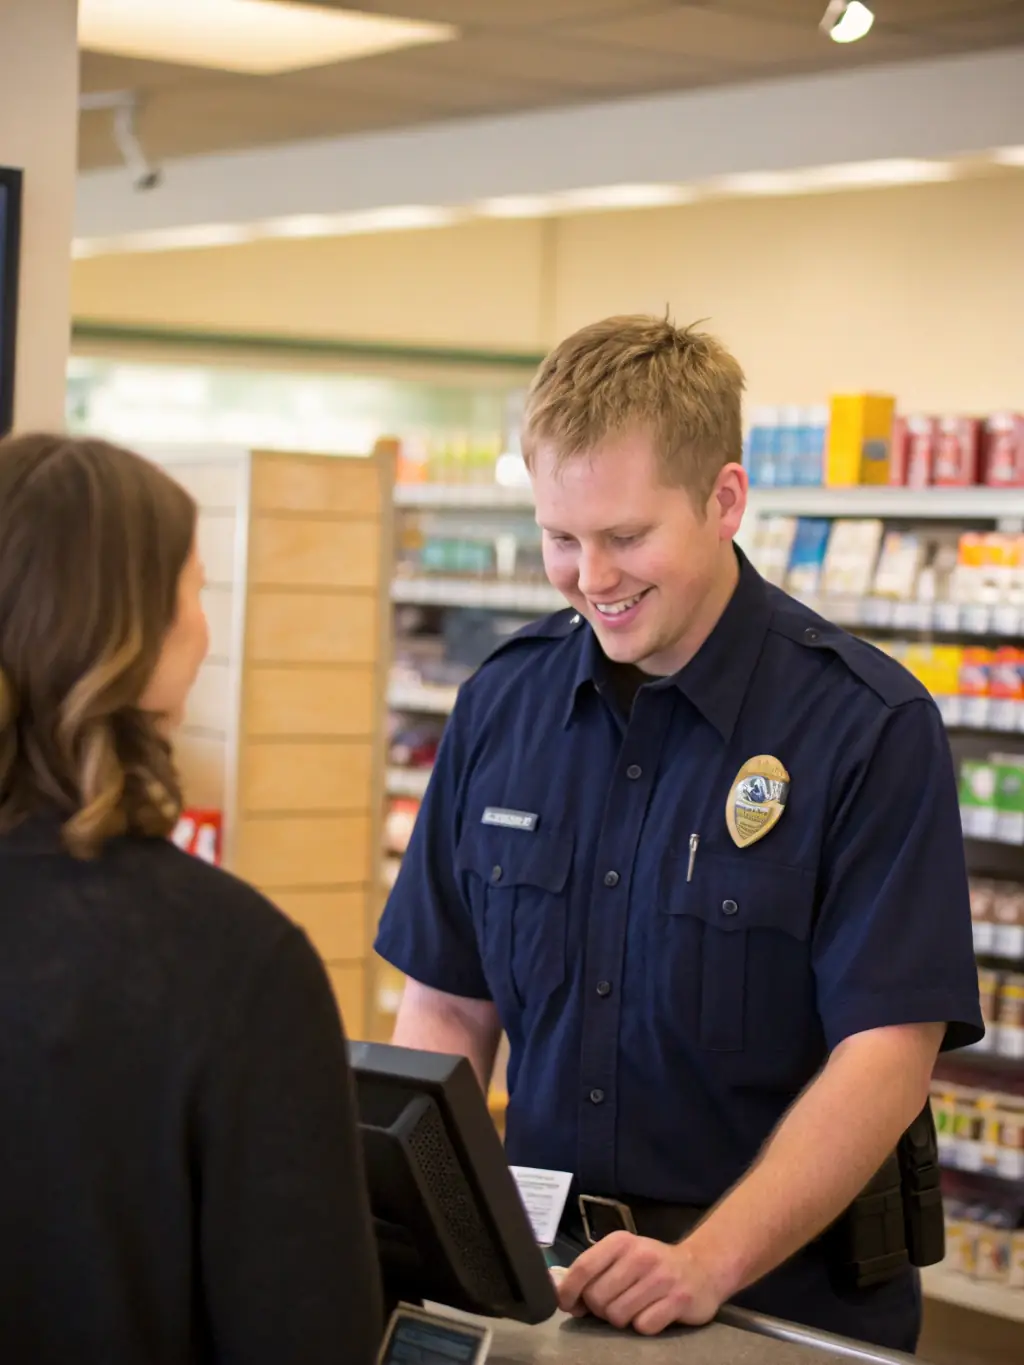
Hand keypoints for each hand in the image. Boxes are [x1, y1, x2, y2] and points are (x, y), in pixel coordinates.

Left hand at [556, 1232, 722, 1334]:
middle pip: (598, 1298)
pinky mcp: (679, 1300)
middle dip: (600, 1309)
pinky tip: (653, 1313)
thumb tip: (564, 1299)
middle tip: (614, 1304)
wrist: (701, 1267)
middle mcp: (640, 1256)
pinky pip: (643, 1326)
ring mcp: (661, 1278)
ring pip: (618, 1315)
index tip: (568, 1305)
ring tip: (634, 1308)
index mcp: (621, 1242)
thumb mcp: (623, 1257)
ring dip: (622, 1319)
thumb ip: (595, 1272)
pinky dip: (644, 1326)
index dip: (568, 1291)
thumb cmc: (651, 1265)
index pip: (583, 1267)